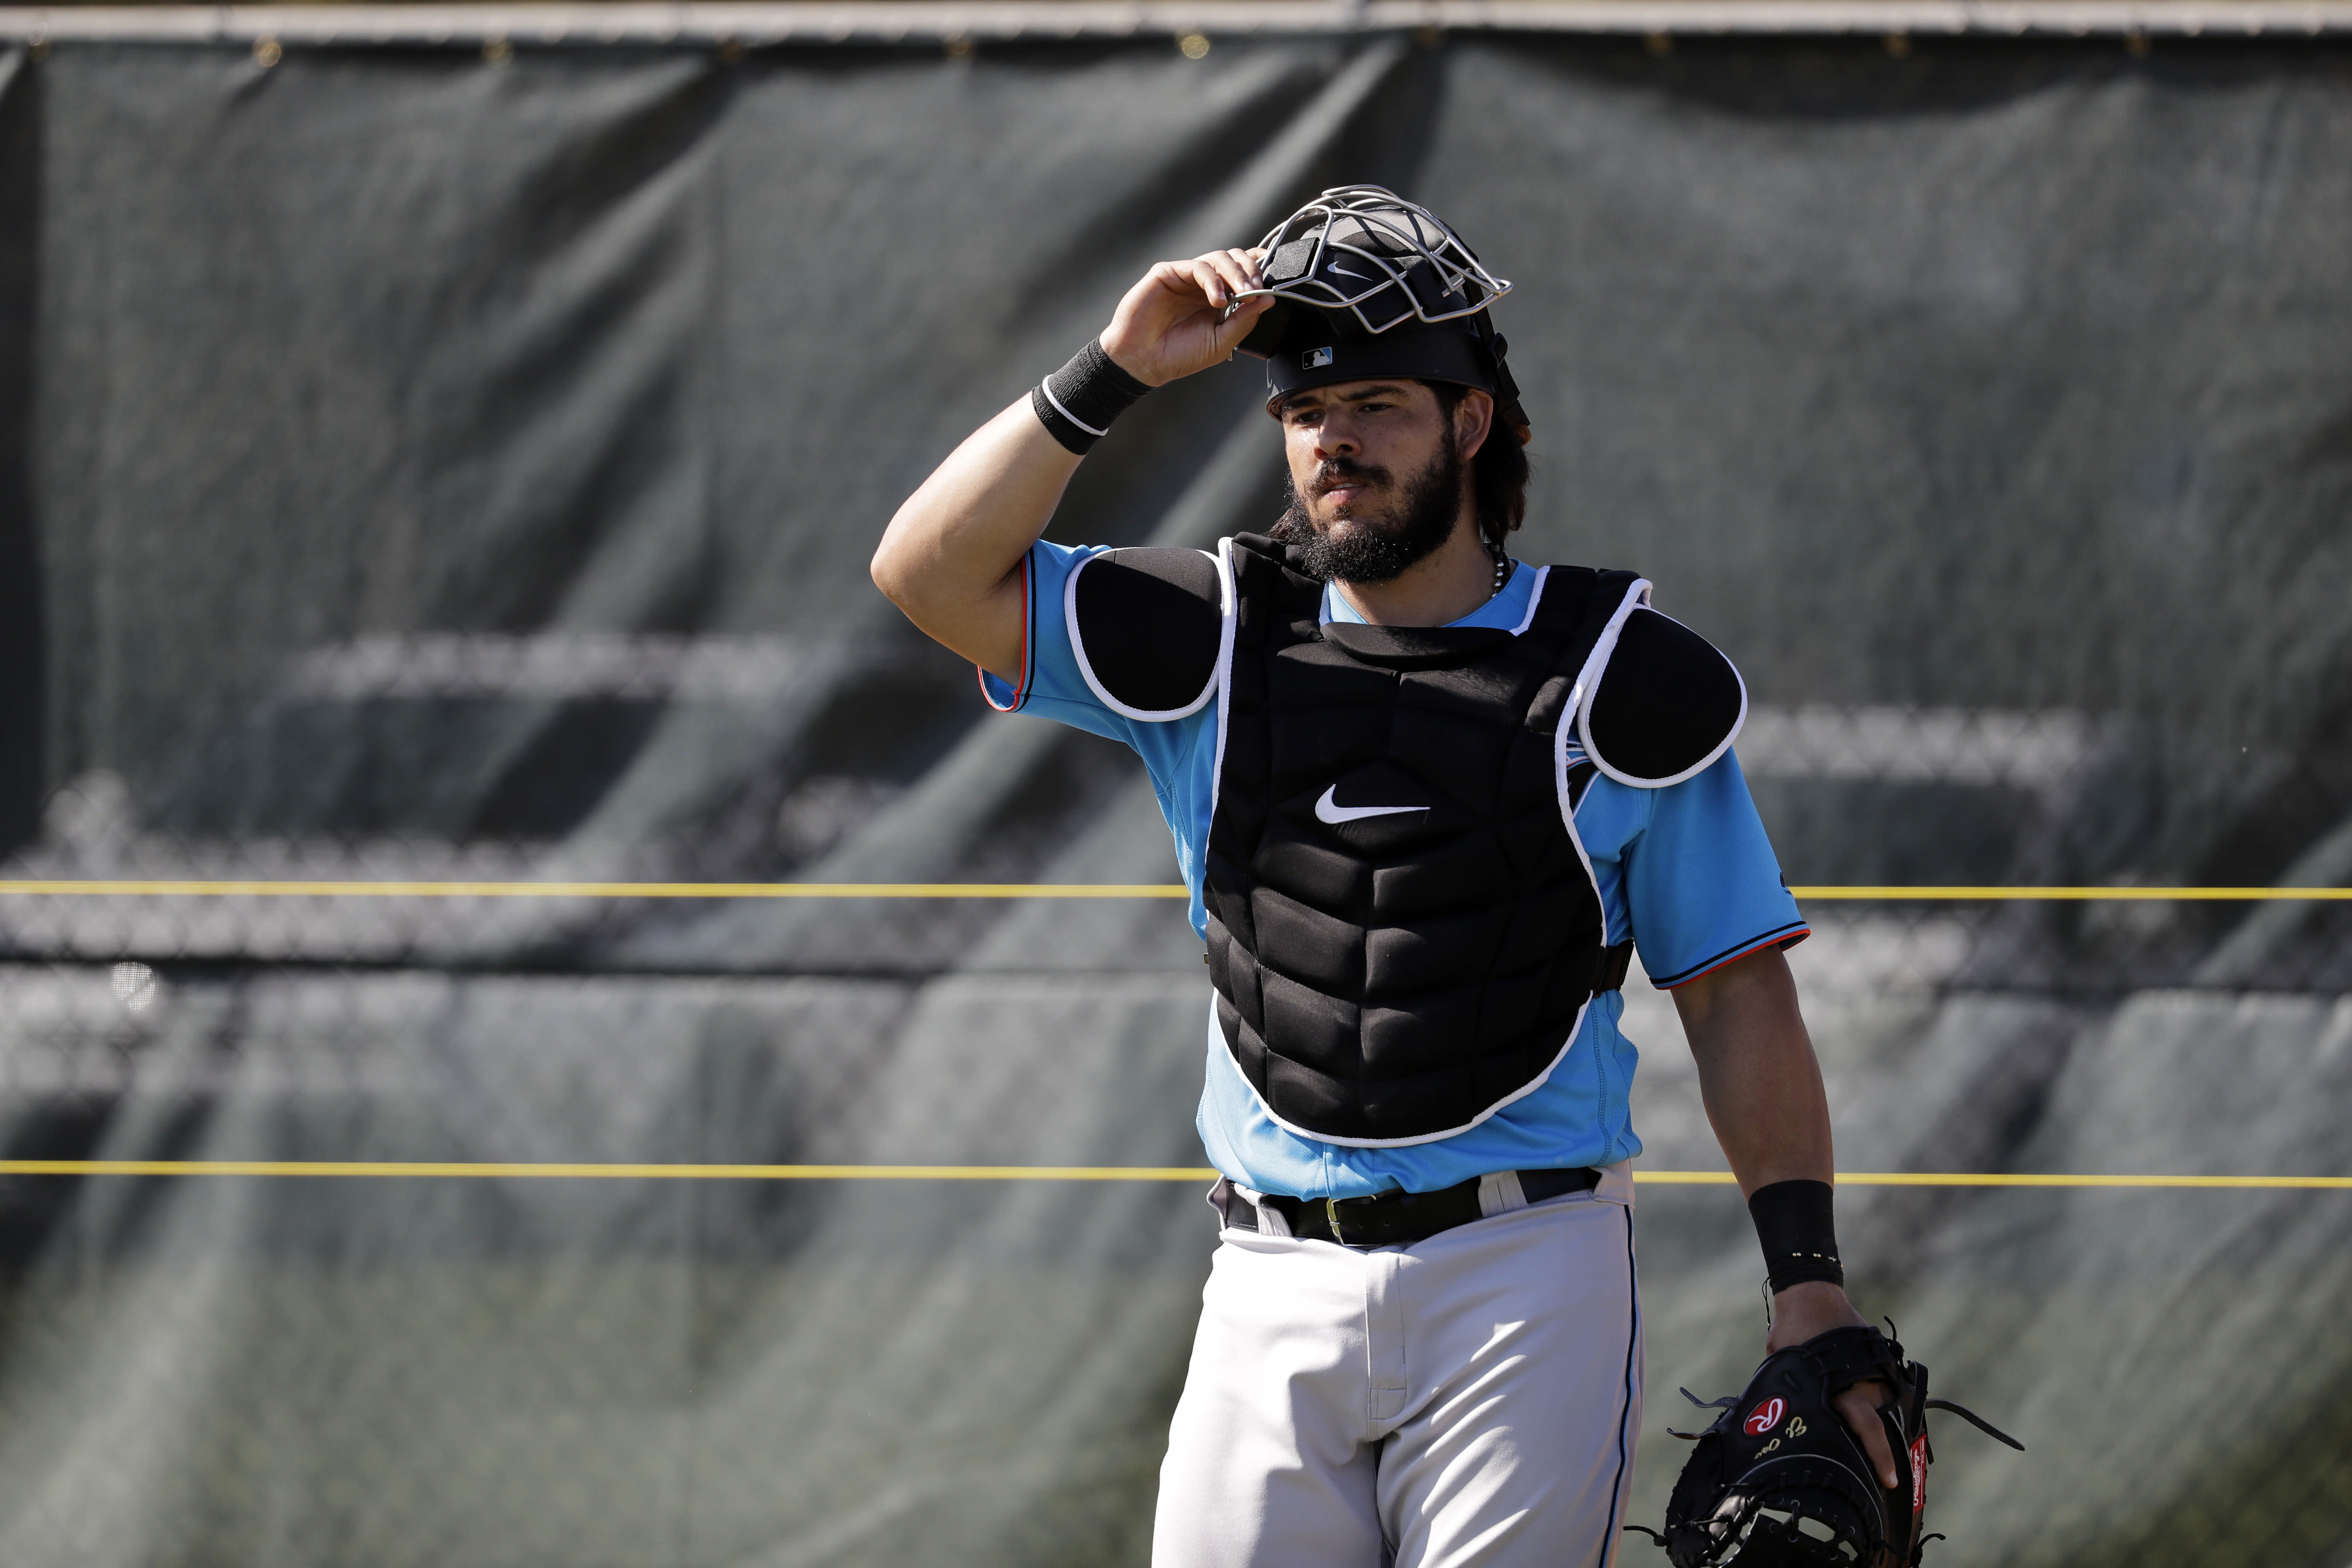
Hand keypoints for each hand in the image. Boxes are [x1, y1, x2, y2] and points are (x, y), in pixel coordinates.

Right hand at [1098, 248, 1274, 386]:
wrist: (1143, 362)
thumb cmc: (1178, 355)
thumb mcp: (1221, 343)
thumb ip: (1244, 321)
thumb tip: (1268, 299)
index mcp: (1218, 299)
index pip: (1242, 273)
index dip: (1258, 269)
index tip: (1272, 280)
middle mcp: (1203, 284)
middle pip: (1234, 259)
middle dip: (1251, 271)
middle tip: (1256, 290)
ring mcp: (1185, 277)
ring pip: (1218, 258)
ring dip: (1236, 274)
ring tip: (1242, 296)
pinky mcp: (1168, 273)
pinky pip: (1197, 266)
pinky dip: (1213, 280)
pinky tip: (1218, 300)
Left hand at [1765, 1280, 1898, 1489]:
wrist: (1811, 1293)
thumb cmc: (1794, 1330)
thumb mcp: (1785, 1367)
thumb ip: (1793, 1396)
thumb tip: (1780, 1427)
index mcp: (1841, 1384)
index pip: (1867, 1427)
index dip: (1878, 1456)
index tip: (1890, 1480)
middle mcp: (1866, 1379)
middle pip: (1876, 1424)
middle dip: (1876, 1447)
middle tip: (1872, 1469)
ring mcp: (1877, 1369)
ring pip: (1879, 1407)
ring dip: (1869, 1417)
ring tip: (1858, 1426)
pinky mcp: (1880, 1360)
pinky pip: (1880, 1388)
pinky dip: (1871, 1398)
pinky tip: (1861, 1403)